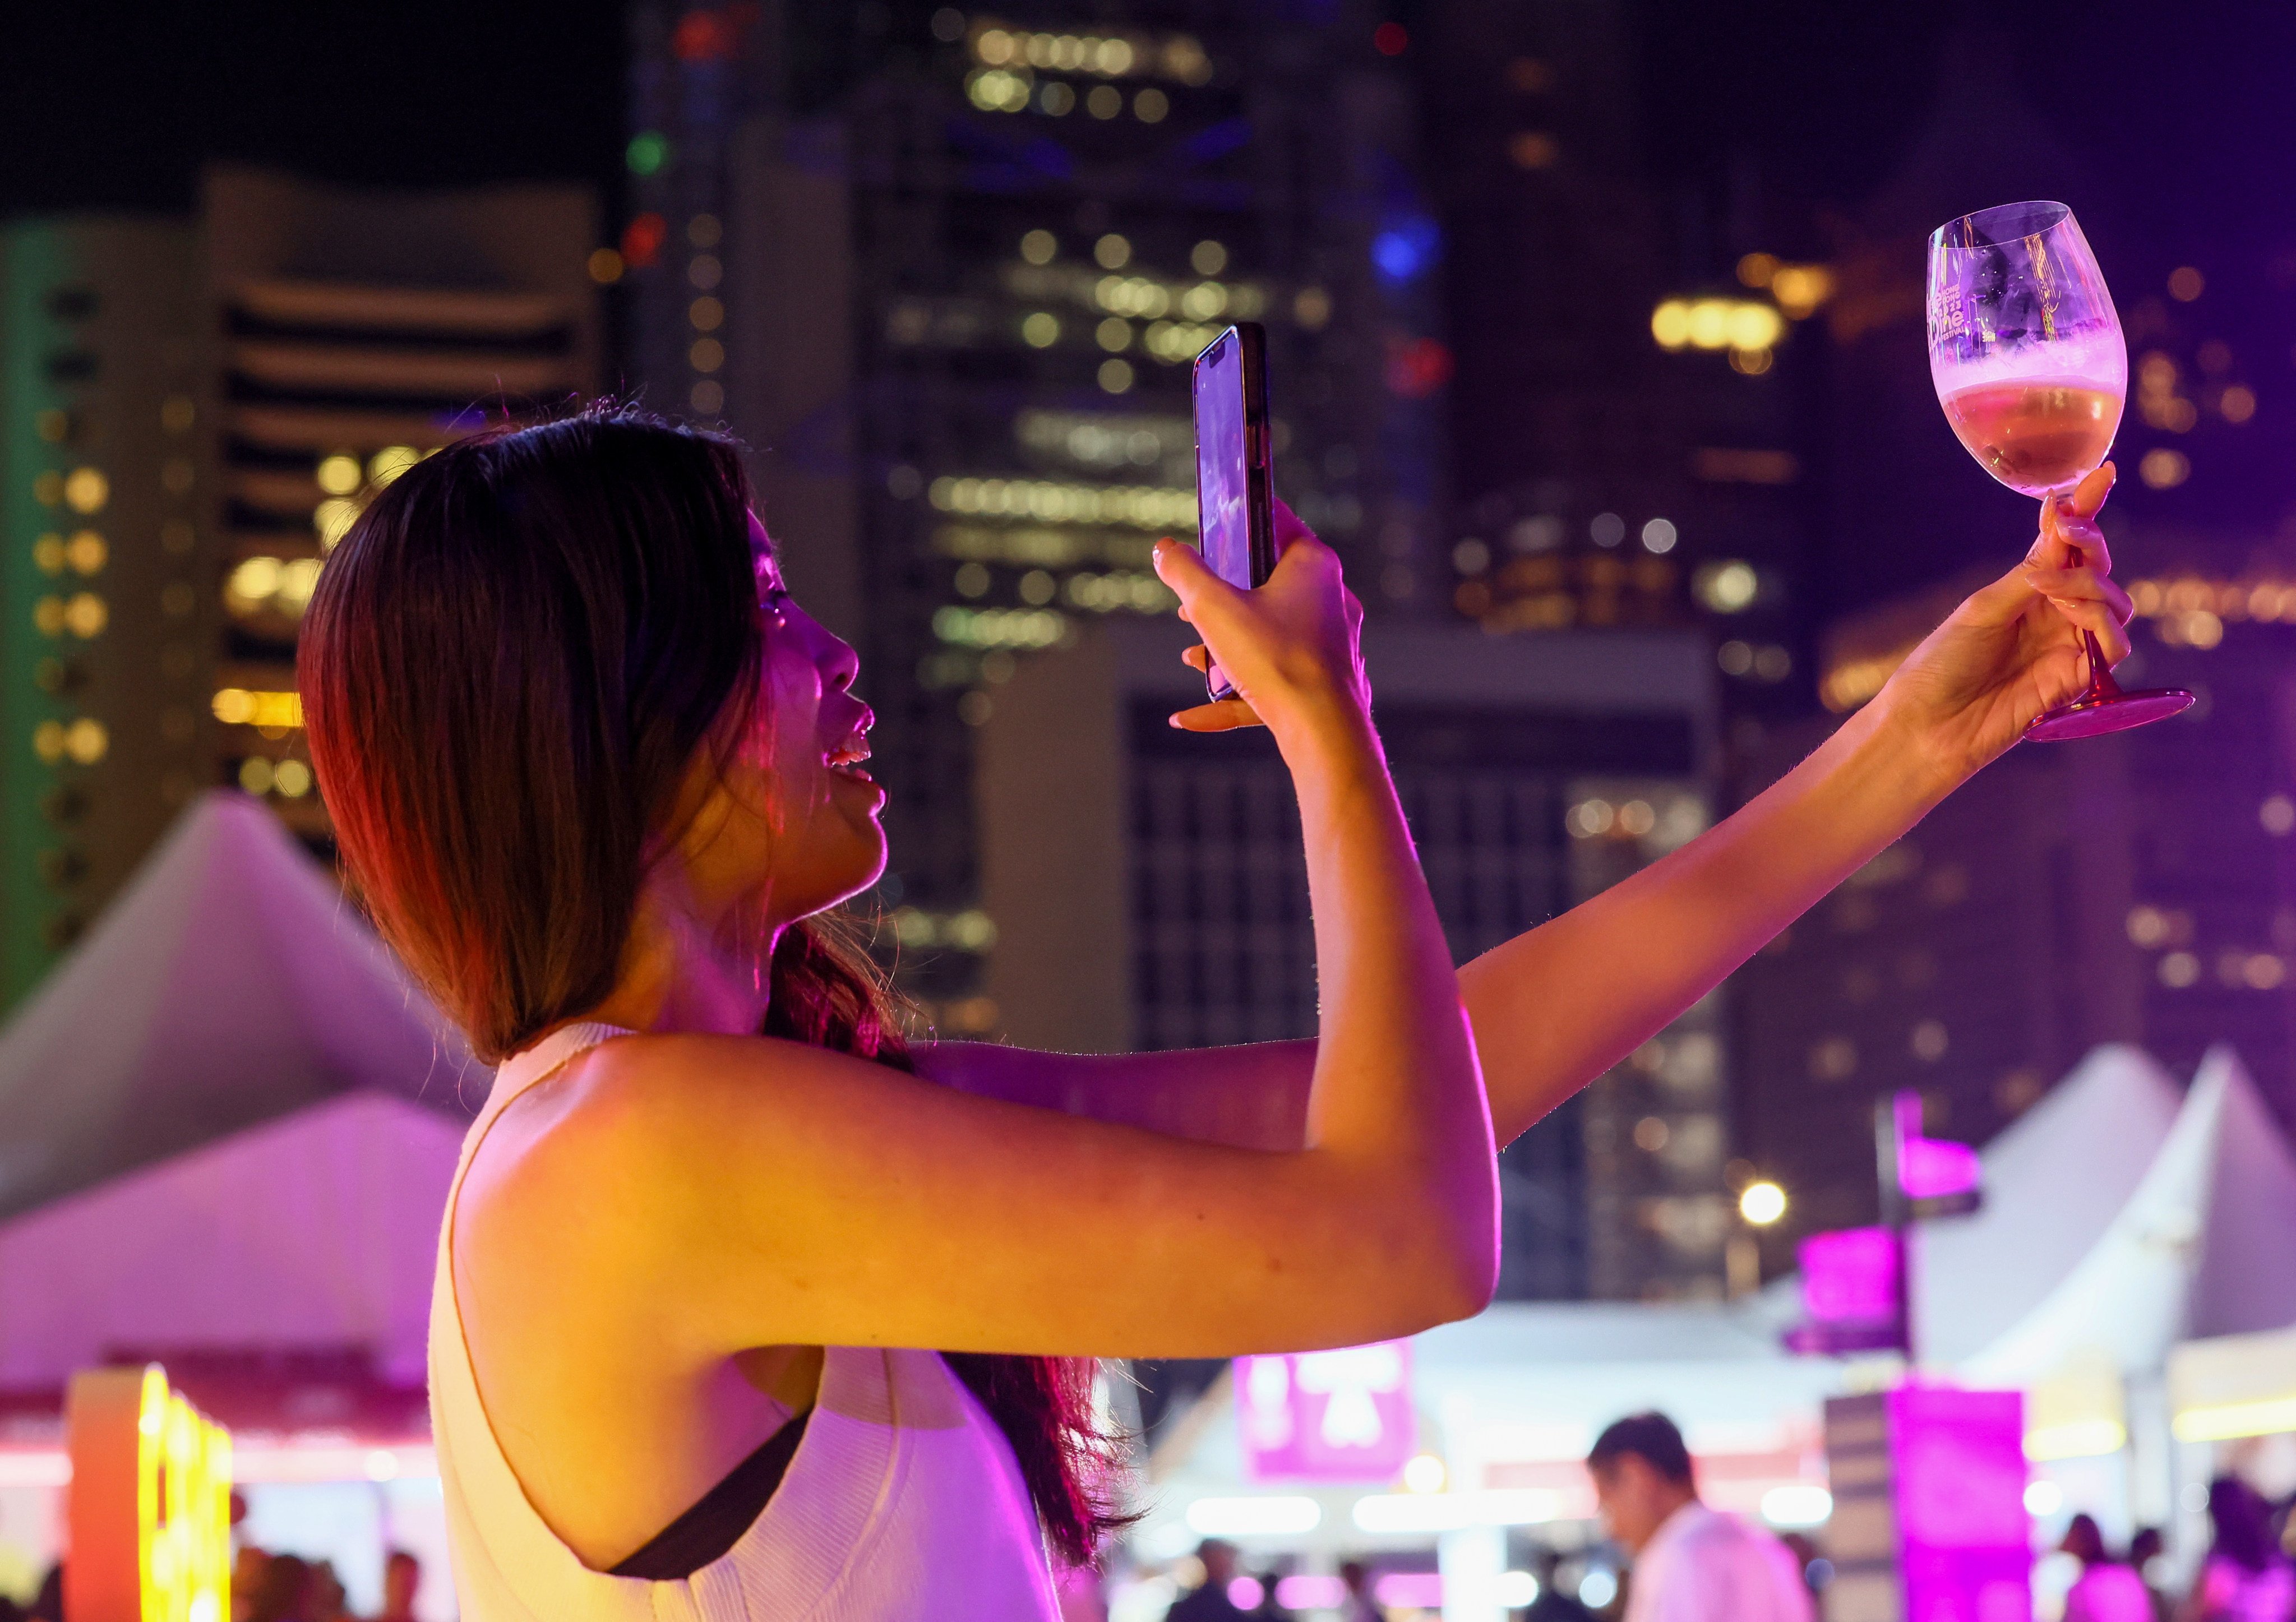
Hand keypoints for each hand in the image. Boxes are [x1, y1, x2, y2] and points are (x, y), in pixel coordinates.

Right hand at [1152, 500, 1369, 738]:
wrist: (1323, 731)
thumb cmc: (1275, 660)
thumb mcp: (1213, 607)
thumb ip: (1183, 573)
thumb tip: (1164, 550)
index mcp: (1313, 564)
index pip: (1275, 520)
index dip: (1240, 521)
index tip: (1215, 527)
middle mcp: (1331, 596)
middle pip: (1268, 583)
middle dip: (1223, 599)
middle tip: (1192, 608)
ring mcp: (1333, 640)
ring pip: (1270, 633)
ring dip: (1226, 647)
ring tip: (1193, 659)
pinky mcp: (1328, 679)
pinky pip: (1276, 676)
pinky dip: (1237, 690)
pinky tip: (1191, 717)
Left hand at [1874, 462, 2132, 780]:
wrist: (1929, 724)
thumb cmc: (1942, 664)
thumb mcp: (1982, 608)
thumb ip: (2030, 574)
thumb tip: (2062, 532)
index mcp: (2025, 589)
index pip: (2066, 544)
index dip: (2086, 509)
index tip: (2102, 474)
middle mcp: (2052, 613)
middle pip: (2098, 568)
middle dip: (2091, 544)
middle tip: (2068, 533)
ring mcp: (2068, 644)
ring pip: (2114, 603)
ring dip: (2091, 588)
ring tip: (2051, 593)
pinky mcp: (2078, 678)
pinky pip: (2115, 645)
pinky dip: (2101, 626)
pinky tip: (2075, 623)